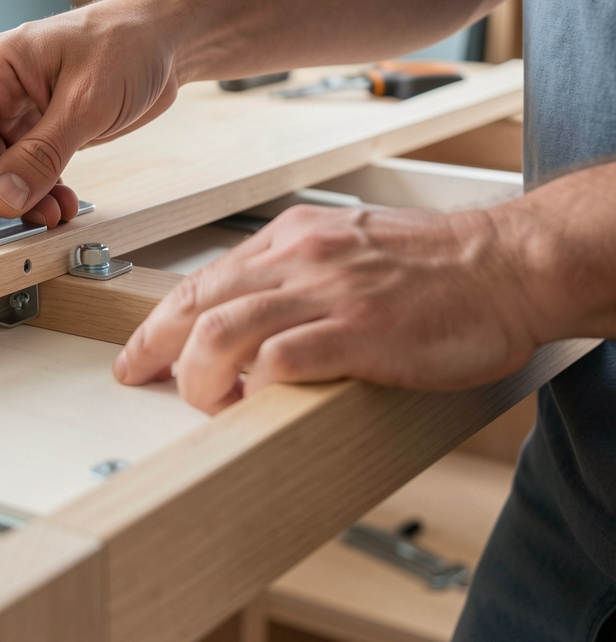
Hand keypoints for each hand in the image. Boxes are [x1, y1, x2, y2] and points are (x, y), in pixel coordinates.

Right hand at [0, 0, 180, 228]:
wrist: (165, 38)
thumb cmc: (128, 43)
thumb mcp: (87, 102)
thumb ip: (42, 153)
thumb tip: (3, 197)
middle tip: (25, 224)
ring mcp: (20, 112)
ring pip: (1, 171)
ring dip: (22, 200)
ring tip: (53, 216)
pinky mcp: (43, 130)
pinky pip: (29, 171)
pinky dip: (42, 193)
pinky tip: (63, 204)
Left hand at [114, 203, 540, 412]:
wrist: (505, 265)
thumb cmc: (435, 264)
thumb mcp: (348, 244)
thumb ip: (297, 272)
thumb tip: (250, 311)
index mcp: (293, 237)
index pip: (203, 280)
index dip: (159, 320)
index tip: (139, 349)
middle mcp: (299, 258)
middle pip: (197, 301)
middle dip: (153, 344)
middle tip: (136, 375)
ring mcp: (327, 293)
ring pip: (223, 330)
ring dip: (197, 375)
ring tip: (200, 401)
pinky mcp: (358, 332)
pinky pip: (280, 359)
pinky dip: (253, 386)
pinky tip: (251, 403)